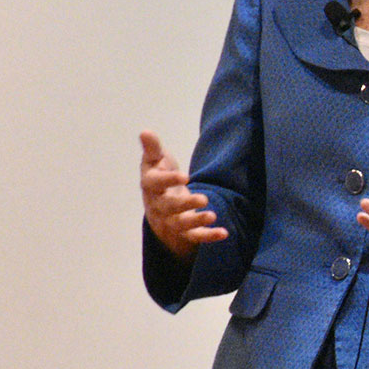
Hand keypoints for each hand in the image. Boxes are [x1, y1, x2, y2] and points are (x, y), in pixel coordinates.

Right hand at [139, 130, 228, 260]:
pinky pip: (195, 237)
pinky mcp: (185, 232)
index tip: (184, 176)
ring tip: (213, 215)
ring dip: (196, 220)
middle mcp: (159, 206)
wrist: (159, 204)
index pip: (155, 184)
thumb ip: (153, 148)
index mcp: (151, 187)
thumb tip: (145, 131)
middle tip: (203, 199)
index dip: (168, 180)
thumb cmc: (159, 177)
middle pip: (169, 208)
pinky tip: (224, 233)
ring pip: (181, 225)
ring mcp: (171, 221)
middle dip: (185, 204)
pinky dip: (209, 236)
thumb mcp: (155, 161)